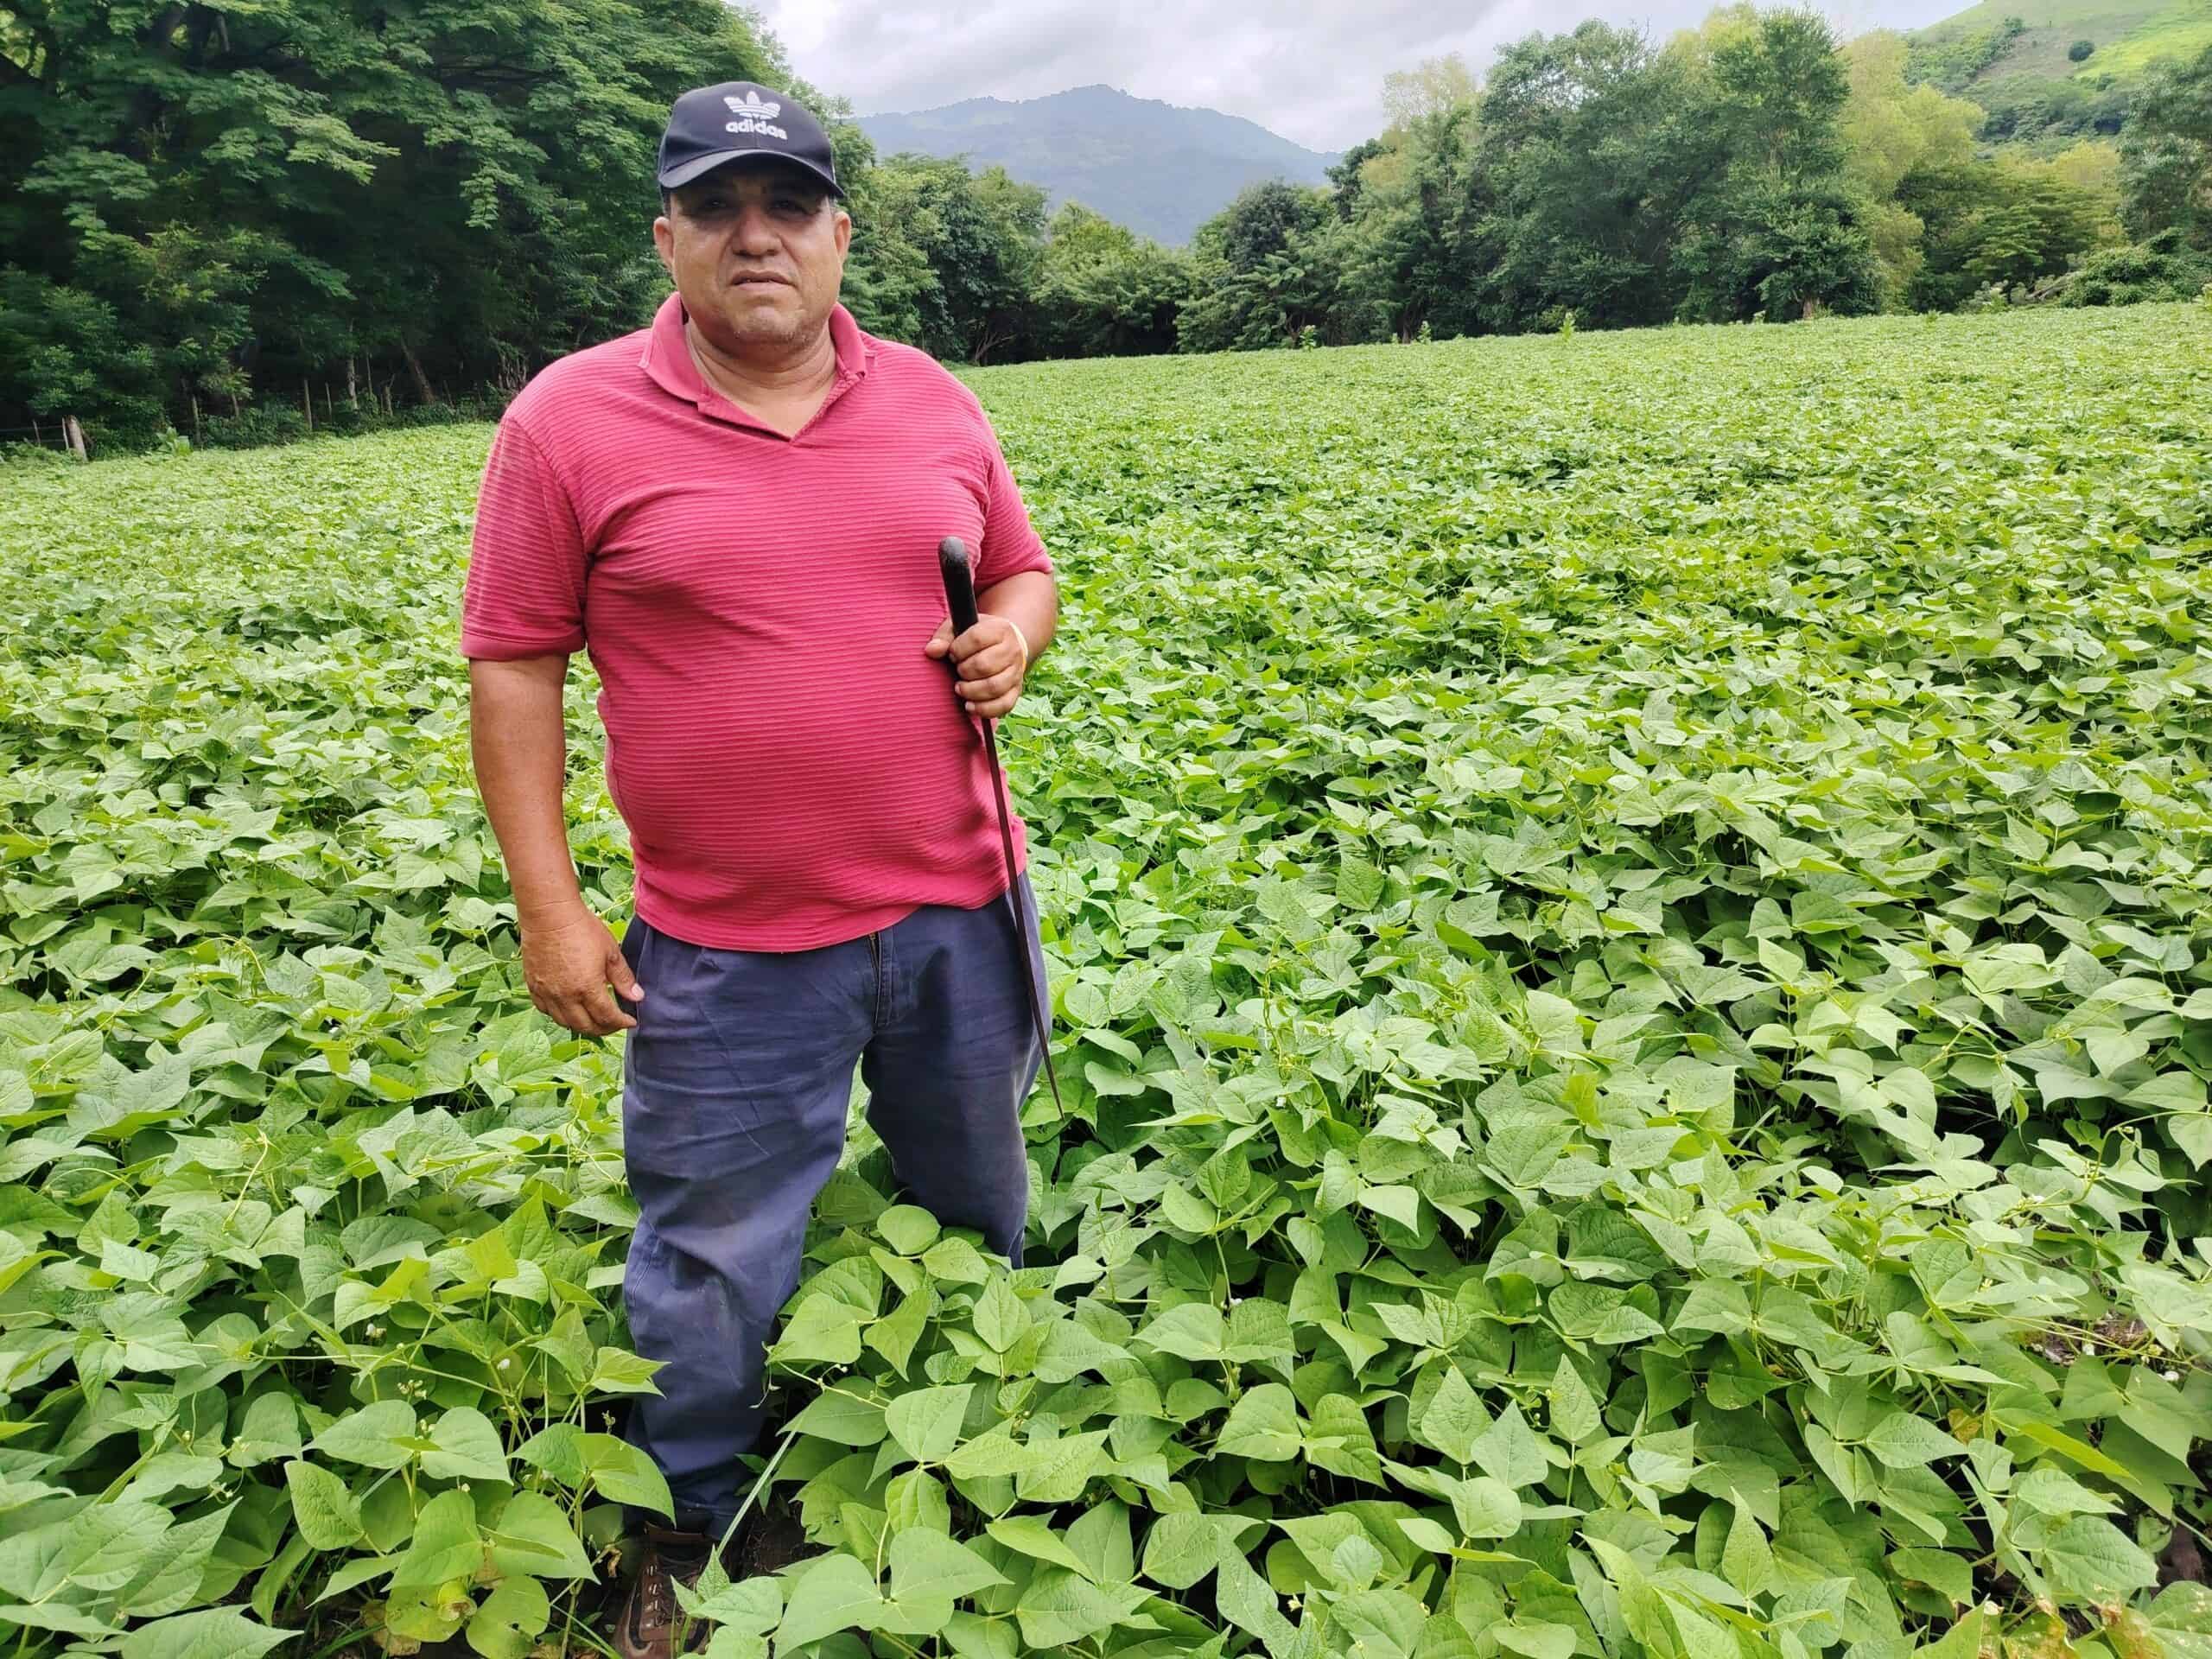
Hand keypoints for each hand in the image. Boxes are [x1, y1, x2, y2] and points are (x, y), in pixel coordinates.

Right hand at [519, 902, 642, 1035]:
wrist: (549, 914)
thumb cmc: (582, 928)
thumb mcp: (611, 952)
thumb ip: (623, 978)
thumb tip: (637, 997)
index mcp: (587, 988)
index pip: (607, 1017)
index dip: (622, 1022)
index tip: (631, 1021)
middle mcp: (565, 996)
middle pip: (586, 1026)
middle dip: (604, 1029)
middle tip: (614, 1023)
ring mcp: (547, 993)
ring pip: (564, 1022)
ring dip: (582, 1025)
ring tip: (594, 1019)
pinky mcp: (533, 986)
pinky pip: (545, 1010)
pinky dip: (559, 1015)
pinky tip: (568, 1009)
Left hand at [924, 613, 1028, 719]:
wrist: (1005, 646)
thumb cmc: (977, 638)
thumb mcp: (959, 629)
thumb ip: (944, 637)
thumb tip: (932, 650)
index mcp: (1000, 629)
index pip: (977, 639)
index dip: (959, 649)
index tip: (953, 654)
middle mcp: (1012, 650)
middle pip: (985, 665)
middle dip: (964, 671)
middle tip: (958, 670)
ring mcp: (1016, 672)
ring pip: (994, 687)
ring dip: (971, 691)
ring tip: (960, 688)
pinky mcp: (1017, 691)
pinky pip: (1004, 705)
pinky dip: (984, 709)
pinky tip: (969, 705)